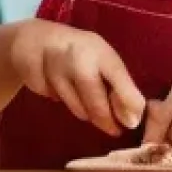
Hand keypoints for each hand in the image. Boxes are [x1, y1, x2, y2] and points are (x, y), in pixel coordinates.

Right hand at [9, 20, 144, 136]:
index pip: (119, 79)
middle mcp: (79, 61)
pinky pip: (58, 102)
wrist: (38, 41)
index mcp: (101, 53)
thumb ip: (118, 83)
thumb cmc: (82, 51)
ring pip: (77, 107)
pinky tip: (70, 95)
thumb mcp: (104, 59)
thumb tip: (133, 116)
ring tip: (96, 116)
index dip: (128, 102)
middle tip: (114, 130)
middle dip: (106, 120)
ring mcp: (56, 72)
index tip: (133, 123)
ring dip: (89, 115)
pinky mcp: (39, 83)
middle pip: (95, 102)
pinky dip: (68, 104)